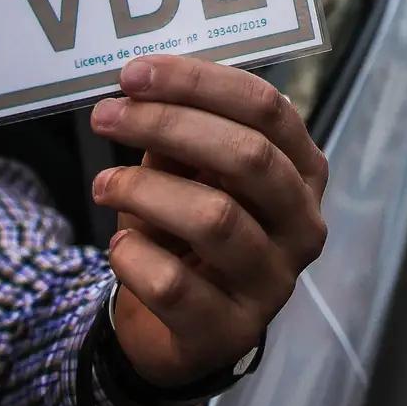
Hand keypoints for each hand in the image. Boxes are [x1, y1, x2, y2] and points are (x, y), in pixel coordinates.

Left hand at [87, 55, 328, 389]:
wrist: (181, 328)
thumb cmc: (188, 230)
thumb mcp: (188, 174)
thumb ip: (181, 135)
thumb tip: (142, 88)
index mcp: (303, 171)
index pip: (267, 110)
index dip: (200, 83)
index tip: (136, 74)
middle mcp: (303, 224)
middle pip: (249, 157)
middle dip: (170, 126)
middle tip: (107, 115)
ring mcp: (274, 282)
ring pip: (215, 218)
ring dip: (144, 191)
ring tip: (102, 185)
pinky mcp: (231, 331)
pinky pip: (174, 284)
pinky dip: (133, 256)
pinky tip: (120, 246)